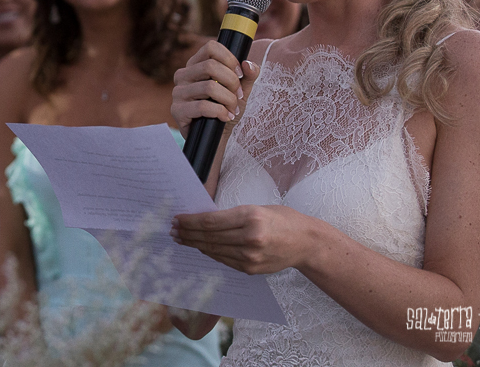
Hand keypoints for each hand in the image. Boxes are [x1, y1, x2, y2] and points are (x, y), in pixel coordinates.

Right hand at [171, 40, 259, 135]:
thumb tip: (249, 64)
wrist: (215, 137)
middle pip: (211, 66)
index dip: (229, 58)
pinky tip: (225, 117)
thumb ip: (247, 76)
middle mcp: (183, 75)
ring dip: (228, 100)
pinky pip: (202, 106)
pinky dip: (220, 112)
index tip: (240, 74)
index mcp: (196, 65)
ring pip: (209, 87)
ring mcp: (177, 92)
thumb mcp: (240, 91)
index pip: (210, 47)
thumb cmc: (225, 109)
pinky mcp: (177, 110)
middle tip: (239, 95)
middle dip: (232, 82)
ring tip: (233, 109)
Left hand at [171, 204, 315, 274]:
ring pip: (213, 250)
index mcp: (250, 217)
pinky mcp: (251, 269)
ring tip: (181, 238)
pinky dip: (209, 253)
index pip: (211, 221)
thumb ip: (232, 216)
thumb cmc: (282, 220)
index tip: (177, 218)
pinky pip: (223, 260)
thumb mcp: (257, 209)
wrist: (306, 243)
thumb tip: (203, 219)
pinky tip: (200, 247)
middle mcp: (250, 238)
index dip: (190, 221)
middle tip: (173, 230)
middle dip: (188, 233)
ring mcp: (250, 257)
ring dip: (194, 244)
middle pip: (209, 237)